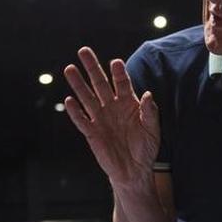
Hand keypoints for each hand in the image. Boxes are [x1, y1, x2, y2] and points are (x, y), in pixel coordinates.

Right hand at [64, 47, 159, 186]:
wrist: (135, 171)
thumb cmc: (146, 148)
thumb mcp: (152, 130)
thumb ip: (150, 112)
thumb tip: (149, 94)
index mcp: (129, 103)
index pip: (122, 82)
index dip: (119, 72)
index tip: (116, 62)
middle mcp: (112, 107)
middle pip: (100, 83)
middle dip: (92, 68)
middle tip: (84, 51)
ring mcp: (100, 118)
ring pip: (87, 97)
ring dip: (78, 84)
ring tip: (70, 68)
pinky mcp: (92, 133)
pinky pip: (82, 120)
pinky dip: (75, 111)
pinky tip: (69, 100)